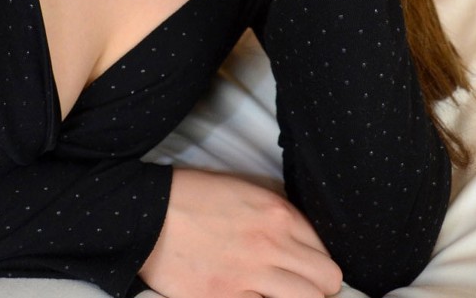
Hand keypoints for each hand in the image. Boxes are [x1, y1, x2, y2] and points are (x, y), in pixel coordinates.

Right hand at [139, 169, 342, 297]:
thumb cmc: (193, 197)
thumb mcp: (243, 189)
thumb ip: (277, 213)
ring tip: (278, 295)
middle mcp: (271, 243)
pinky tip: (253, 297)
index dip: (316, 265)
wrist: (148, 213)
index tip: (306, 273)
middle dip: (319, 289)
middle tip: (298, 289)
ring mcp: (250, 275)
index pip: (324, 251)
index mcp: (278, 213)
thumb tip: (301, 240)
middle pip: (326, 281)